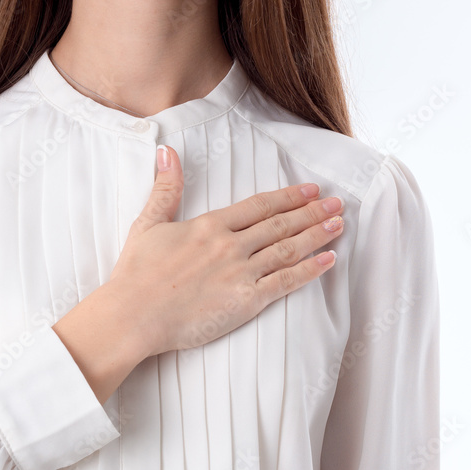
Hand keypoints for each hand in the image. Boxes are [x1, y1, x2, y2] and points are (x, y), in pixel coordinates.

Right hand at [108, 145, 343, 356]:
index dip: (288, 197)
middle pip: (280, 224)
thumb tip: (167, 152)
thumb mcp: (147, 225)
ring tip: (338, 225)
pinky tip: (328, 260)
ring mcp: (240, 274)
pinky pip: (285, 282)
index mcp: (209, 226)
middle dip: (312, 211)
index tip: (309, 190)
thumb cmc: (135, 275)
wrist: (132, 315)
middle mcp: (230, 246)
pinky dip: (310, 270)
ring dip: (317, 235)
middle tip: (336, 203)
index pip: (258, 206)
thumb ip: (165, 189)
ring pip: (288, 249)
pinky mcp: (245, 302)